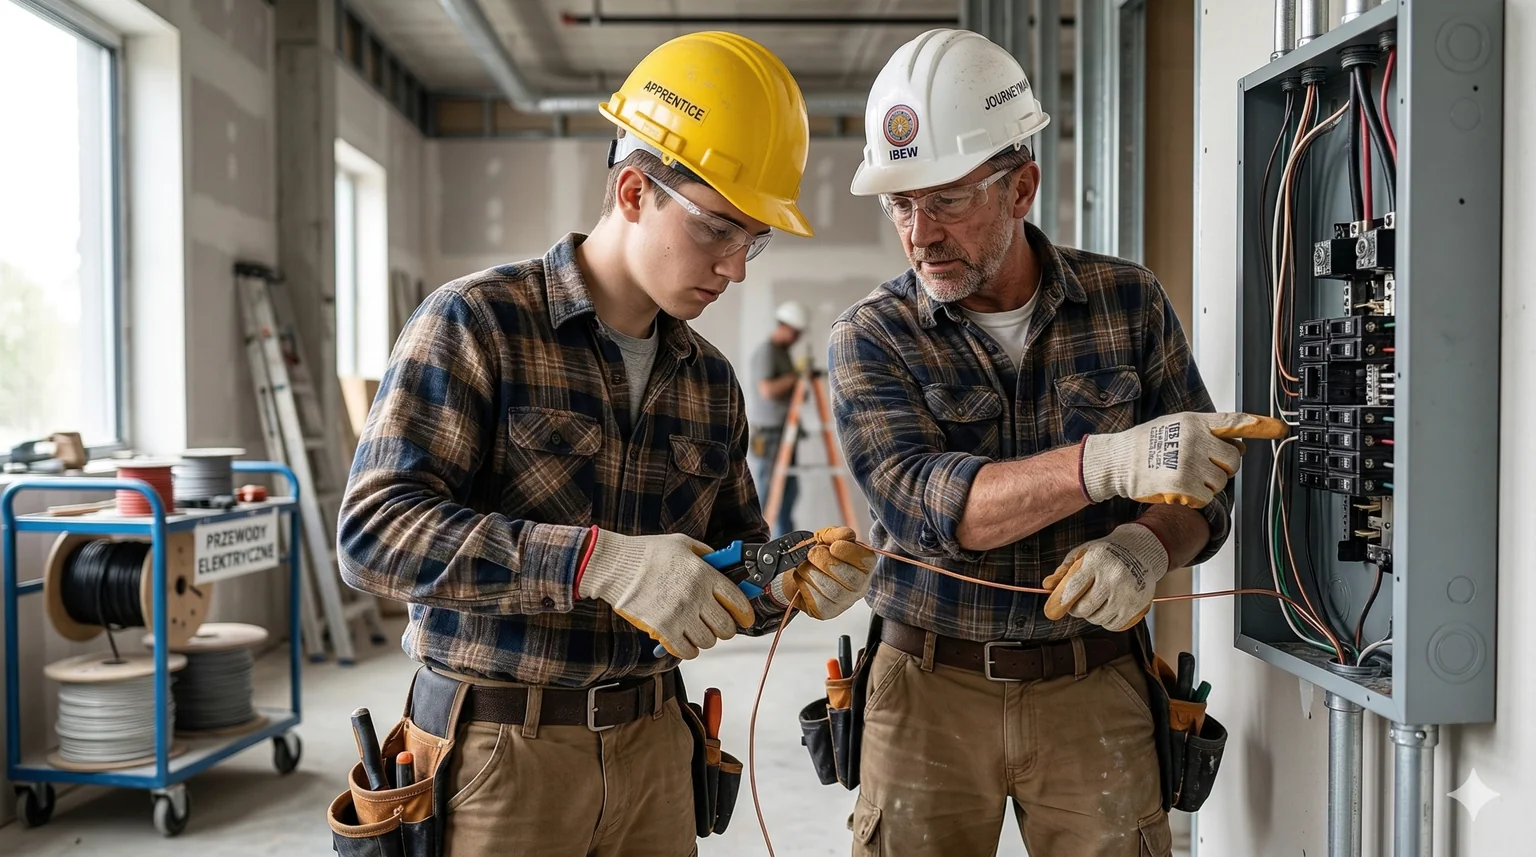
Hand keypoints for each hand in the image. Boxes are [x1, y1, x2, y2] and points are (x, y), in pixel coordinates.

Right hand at [577, 530, 754, 658]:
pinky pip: (687, 651)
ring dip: (705, 639)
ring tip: (695, 630)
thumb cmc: (646, 553)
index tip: (744, 619)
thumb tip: (723, 566)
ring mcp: (680, 614)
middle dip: (725, 629)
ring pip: (708, 641)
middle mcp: (695, 596)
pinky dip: (689, 649)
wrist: (615, 566)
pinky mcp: (663, 630)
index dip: (745, 614)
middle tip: (716, 625)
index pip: (738, 601)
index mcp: (704, 574)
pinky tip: (684, 640)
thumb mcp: (683, 544)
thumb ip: (706, 556)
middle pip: (726, 627)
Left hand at [768, 526, 875, 619]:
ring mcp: (844, 602)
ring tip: (805, 566)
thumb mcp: (825, 537)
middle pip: (851, 579)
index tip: (833, 546)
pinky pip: (818, 602)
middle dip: (827, 562)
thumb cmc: (817, 554)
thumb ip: (836, 533)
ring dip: (813, 574)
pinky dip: (805, 587)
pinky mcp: (827, 612)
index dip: (848, 552)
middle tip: (813, 553)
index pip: (866, 561)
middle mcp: (859, 586)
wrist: (798, 570)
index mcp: (864, 565)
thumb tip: (847, 534)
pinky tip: (803, 579)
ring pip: (833, 591)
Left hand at [1042, 523, 1170, 631]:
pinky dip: (1106, 621)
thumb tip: (1047, 586)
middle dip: (1076, 609)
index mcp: (1097, 561)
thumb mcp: (1082, 553)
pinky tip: (1108, 607)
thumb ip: (1064, 570)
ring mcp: (1127, 593)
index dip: (1060, 602)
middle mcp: (1114, 577)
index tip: (1053, 609)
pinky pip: (1114, 625)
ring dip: (1092, 615)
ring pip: (1098, 619)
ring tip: (1096, 601)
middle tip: (1077, 602)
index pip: (1073, 588)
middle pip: (1085, 608)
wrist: (1140, 550)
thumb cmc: (1106, 553)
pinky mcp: (1137, 605)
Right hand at [1079, 411, 1286, 507]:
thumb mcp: (1175, 427)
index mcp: (1194, 421)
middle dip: (1222, 468)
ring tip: (1184, 477)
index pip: (1234, 422)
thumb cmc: (1144, 445)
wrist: (1116, 461)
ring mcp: (1189, 460)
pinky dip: (1196, 498)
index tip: (1282, 428)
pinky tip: (1179, 489)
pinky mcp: (1184, 483)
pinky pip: (1207, 497)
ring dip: (1207, 485)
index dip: (1261, 425)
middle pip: (1232, 460)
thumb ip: (1207, 433)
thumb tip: (1239, 446)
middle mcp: (1195, 438)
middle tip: (1201, 469)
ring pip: (1221, 481)